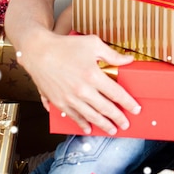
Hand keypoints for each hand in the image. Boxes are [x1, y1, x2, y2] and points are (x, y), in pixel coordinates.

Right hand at [19, 31, 140, 134]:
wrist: (38, 51)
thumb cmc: (65, 45)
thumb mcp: (92, 44)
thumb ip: (112, 54)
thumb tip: (129, 60)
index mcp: (93, 75)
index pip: (117, 94)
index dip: (128, 103)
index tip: (136, 109)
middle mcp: (82, 90)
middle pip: (106, 108)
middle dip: (118, 118)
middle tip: (126, 124)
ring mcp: (70, 98)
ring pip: (91, 116)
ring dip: (103, 124)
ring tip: (112, 130)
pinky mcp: (59, 102)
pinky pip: (74, 117)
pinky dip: (82, 124)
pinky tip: (89, 128)